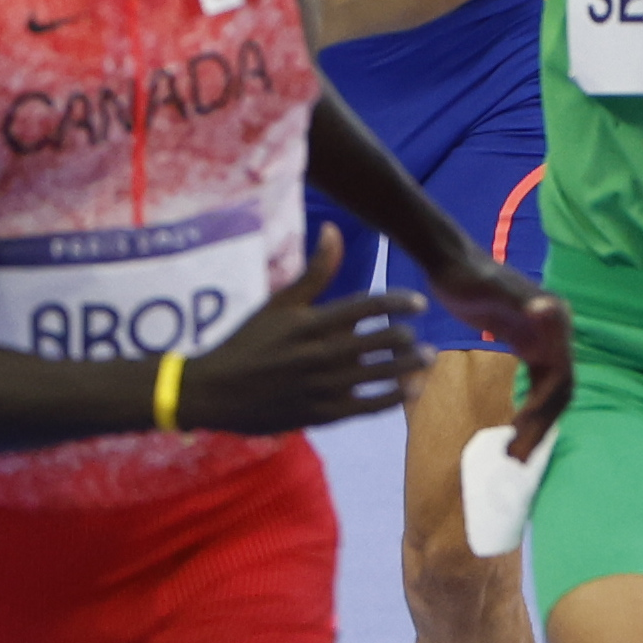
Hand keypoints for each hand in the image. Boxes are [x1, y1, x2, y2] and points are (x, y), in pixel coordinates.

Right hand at [178, 226, 427, 433]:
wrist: (214, 391)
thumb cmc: (248, 342)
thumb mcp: (278, 304)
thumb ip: (313, 272)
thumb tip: (333, 229)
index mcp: (307, 323)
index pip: (363, 308)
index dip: (396, 303)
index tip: (418, 303)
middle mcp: (317, 354)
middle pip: (377, 342)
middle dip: (405, 337)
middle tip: (419, 335)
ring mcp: (320, 386)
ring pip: (377, 374)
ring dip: (408, 366)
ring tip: (427, 359)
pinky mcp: (321, 414)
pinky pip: (366, 406)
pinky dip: (392, 397)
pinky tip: (411, 390)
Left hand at [422, 250, 575, 455]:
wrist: (450, 262)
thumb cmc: (467, 276)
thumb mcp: (491, 288)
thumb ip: (521, 300)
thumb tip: (550, 309)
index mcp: (555, 323)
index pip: (561, 378)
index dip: (544, 409)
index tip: (519, 432)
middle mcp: (555, 334)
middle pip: (558, 391)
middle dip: (541, 425)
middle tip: (515, 457)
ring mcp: (542, 340)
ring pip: (548, 392)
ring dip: (536, 423)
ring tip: (513, 453)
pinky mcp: (526, 344)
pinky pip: (536, 384)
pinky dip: (528, 407)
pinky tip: (512, 426)